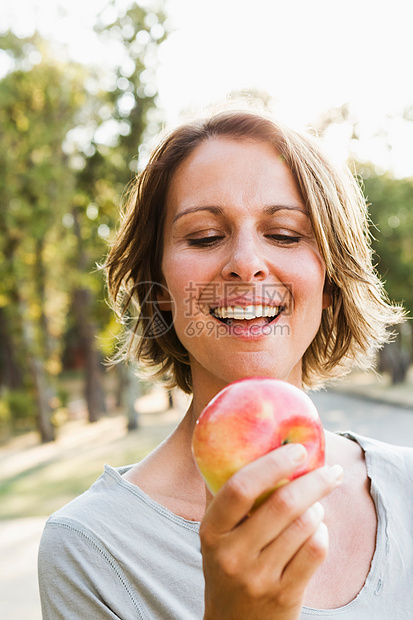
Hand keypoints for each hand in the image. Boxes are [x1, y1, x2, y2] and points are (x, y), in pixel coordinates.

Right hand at [200, 443, 342, 619]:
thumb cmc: (227, 566)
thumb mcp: (215, 535)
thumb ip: (222, 495)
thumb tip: (236, 444)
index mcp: (211, 531)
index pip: (240, 488)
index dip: (271, 464)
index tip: (296, 449)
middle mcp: (232, 555)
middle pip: (282, 504)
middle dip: (314, 481)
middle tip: (331, 470)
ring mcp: (259, 577)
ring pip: (303, 526)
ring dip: (318, 507)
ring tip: (318, 502)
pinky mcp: (284, 595)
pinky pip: (315, 551)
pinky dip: (322, 533)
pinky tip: (317, 529)